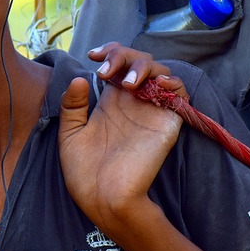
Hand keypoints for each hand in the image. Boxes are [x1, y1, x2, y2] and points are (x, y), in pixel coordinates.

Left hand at [58, 43, 187, 238]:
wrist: (102, 199)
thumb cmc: (84, 173)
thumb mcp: (70, 134)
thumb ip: (72, 106)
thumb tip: (79, 78)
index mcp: (111, 101)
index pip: (119, 63)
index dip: (110, 51)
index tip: (93, 56)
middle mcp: (133, 102)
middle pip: (139, 60)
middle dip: (123, 54)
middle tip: (106, 71)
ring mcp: (150, 110)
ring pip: (160, 71)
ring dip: (144, 66)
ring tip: (127, 83)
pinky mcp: (166, 122)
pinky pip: (180, 93)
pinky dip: (172, 82)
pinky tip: (154, 84)